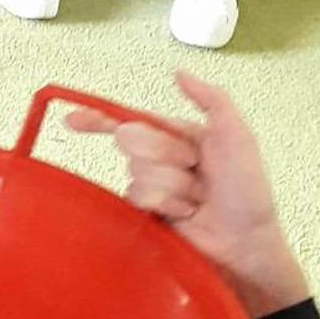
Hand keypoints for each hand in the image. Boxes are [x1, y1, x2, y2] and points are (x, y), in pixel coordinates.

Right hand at [65, 71, 308, 317]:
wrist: (246, 244)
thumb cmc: (248, 193)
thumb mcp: (238, 136)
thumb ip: (212, 100)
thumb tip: (177, 73)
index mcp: (176, 136)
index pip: (128, 120)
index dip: (97, 118)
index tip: (71, 120)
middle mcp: (159, 159)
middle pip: (131, 139)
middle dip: (165, 152)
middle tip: (196, 169)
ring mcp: (150, 188)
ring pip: (137, 172)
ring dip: (173, 185)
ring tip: (197, 200)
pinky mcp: (145, 215)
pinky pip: (137, 199)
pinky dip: (165, 204)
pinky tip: (184, 214)